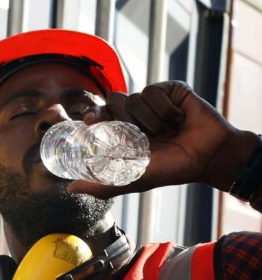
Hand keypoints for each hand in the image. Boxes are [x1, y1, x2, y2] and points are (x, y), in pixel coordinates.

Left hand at [70, 81, 256, 197]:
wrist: (209, 156)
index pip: (100, 116)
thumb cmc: (172, 169)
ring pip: (133, 98)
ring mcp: (153, 101)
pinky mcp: (170, 90)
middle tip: (139, 135)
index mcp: (124, 131)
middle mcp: (136, 114)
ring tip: (166, 133)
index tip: (90, 122)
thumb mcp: (133, 179)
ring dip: (149, 121)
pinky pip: (153, 91)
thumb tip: (70, 189)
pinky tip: (177, 120)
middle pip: (113, 102)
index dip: (94, 116)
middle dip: (124, 120)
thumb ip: (102, 184)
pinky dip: (164, 109)